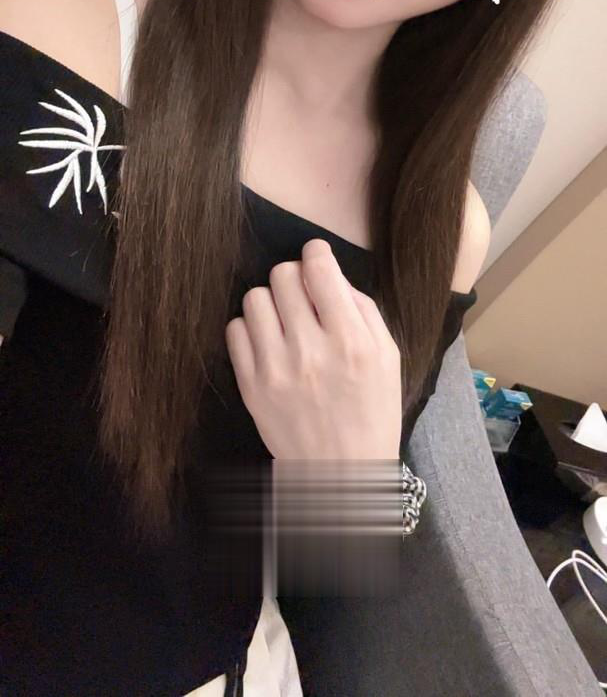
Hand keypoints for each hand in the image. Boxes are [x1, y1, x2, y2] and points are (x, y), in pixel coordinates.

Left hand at [224, 237, 402, 460]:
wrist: (341, 472)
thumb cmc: (371, 411)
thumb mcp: (388, 357)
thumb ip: (363, 309)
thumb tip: (331, 275)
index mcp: (351, 341)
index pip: (320, 269)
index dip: (316, 253)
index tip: (316, 257)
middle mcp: (311, 350)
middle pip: (283, 275)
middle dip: (295, 277)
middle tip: (303, 295)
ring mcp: (276, 368)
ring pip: (254, 297)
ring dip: (270, 301)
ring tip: (284, 320)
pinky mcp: (250, 385)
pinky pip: (235, 329)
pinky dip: (250, 328)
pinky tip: (268, 342)